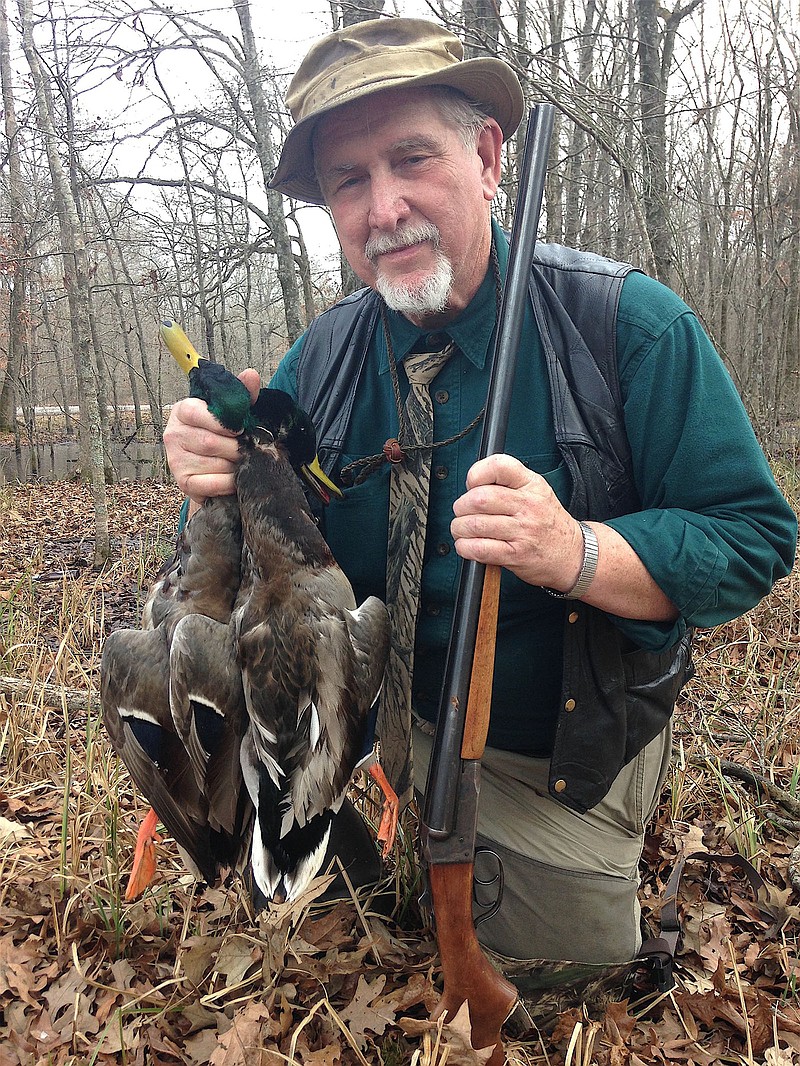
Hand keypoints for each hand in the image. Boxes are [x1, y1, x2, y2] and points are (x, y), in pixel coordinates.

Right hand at [164, 369, 260, 507]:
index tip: (240, 428)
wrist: (212, 468)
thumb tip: (251, 374)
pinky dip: (229, 482)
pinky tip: (234, 478)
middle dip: (236, 448)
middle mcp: (174, 434)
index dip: (222, 423)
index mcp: (183, 410)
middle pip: (209, 442)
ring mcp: (175, 459)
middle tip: (247, 449)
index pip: (196, 412)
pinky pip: (212, 484)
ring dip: (235, 465)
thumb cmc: (222, 434)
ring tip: (240, 462)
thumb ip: (241, 395)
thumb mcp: (232, 412)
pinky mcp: (183, 482)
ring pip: (214, 464)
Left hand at [451, 454, 582, 590]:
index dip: (476, 474)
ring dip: (459, 528)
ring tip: (462, 530)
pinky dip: (465, 547)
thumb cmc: (547, 522)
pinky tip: (467, 545)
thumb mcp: (536, 492)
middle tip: (462, 512)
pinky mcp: (516, 555)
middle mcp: (528, 505)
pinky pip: (480, 549)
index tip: (472, 485)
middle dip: (461, 507)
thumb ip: (508, 484)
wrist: (572, 554)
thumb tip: (471, 487)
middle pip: (479, 499)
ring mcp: (523, 531)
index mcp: (531, 484)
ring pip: (475, 524)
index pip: (499, 466)